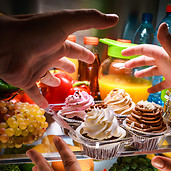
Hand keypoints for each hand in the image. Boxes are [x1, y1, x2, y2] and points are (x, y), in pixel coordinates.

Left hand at [0, 10, 118, 107]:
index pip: (74, 49)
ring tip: (60, 86)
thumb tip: (113, 19)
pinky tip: (46, 106)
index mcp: (58, 43)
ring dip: (54, 81)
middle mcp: (47, 55)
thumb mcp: (67, 23)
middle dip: (68, 66)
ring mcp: (36, 68)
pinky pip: (35, 92)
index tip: (91, 59)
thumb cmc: (36, 33)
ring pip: (48, 77)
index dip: (83, 54)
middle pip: (60, 62)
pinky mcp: (26, 80)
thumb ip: (89, 20)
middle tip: (75, 72)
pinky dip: (40, 99)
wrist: (6, 45)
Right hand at [122, 23, 170, 93]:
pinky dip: (154, 87)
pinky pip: (160, 84)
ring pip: (152, 71)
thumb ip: (168, 41)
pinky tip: (148, 90)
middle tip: (125, 66)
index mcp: (162, 54)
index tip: (123, 53)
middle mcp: (164, 61)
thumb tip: (162, 25)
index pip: (145, 50)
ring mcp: (168, 71)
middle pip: (146, 60)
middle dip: (135, 62)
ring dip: (144, 72)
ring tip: (135, 75)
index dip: (133, 51)